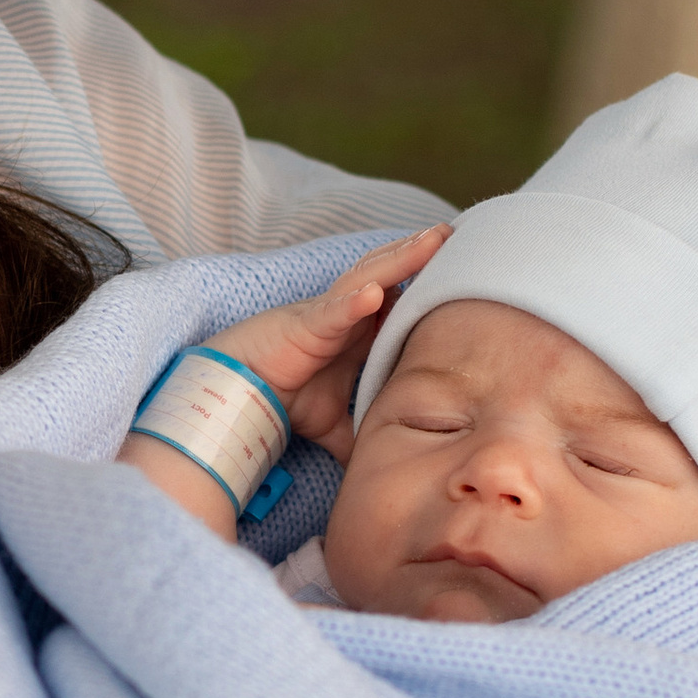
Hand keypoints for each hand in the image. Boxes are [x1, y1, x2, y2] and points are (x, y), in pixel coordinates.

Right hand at [201, 233, 448, 462]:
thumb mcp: (333, 423)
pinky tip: (376, 293)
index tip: (461, 270)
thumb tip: (384, 462)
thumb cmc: (281, 399)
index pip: (398, 298)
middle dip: (420, 254)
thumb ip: (359, 435)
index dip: (424, 282)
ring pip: (368, 278)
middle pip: (389, 274)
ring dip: (399, 259)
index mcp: (357, 331)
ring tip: (431, 241)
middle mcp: (345, 315)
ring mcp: (326, 316)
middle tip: (454, 234)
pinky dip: (353, 303)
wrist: (237, 397)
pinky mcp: (304, 326)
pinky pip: (332, 311)